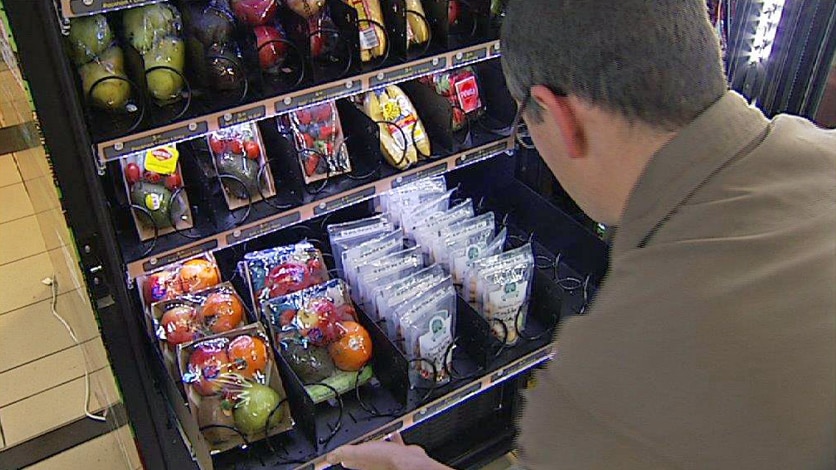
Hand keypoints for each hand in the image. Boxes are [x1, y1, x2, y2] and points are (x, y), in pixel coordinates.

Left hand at [326, 433, 450, 469]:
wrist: (410, 461)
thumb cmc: (387, 459)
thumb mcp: (359, 452)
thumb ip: (344, 453)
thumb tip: (329, 457)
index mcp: (362, 463)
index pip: (348, 461)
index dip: (342, 456)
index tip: (338, 451)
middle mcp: (373, 462)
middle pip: (362, 455)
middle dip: (358, 447)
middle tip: (354, 441)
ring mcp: (386, 458)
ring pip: (377, 449)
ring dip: (374, 442)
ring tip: (372, 433)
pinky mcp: (398, 452)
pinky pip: (392, 443)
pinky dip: (391, 437)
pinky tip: (392, 431)